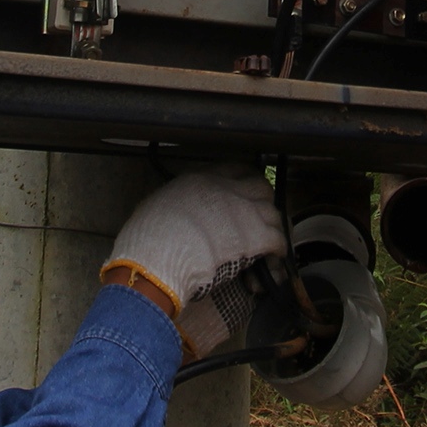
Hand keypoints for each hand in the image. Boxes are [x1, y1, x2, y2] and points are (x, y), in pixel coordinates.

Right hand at [102, 172, 286, 356]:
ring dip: (273, 226)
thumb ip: (173, 202)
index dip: (243, 180)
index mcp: (200, 180)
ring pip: (273, 212)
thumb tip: (171, 209)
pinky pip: (277, 239)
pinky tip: (275, 257)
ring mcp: (243, 211)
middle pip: (260, 186)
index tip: (245, 188)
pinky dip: (278, 249)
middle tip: (260, 215)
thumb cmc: (148, 238)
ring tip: (269, 239)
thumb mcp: (155, 206)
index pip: (233, 169)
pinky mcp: (255, 236)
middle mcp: (226, 189)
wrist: (159, 257)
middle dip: (262, 200)